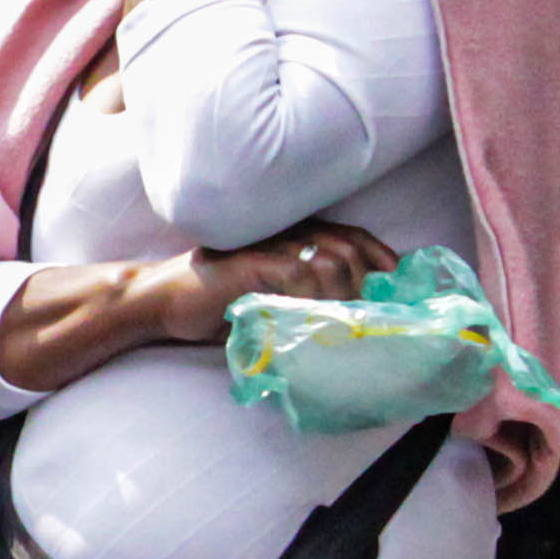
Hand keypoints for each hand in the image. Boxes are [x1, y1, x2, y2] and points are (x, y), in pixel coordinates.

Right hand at [144, 218, 396, 343]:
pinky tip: (308, 318)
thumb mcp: (272, 300)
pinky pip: (298, 273)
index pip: (354, 237)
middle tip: (364, 320)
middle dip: (367, 286)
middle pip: (351, 249)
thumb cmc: (219, 303)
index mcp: (295, 236)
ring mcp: (268, 245)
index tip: (396, 288)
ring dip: (344, 297)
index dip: (381, 259)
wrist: (163, 301)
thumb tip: (351, 325)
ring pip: (333, 261)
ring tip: (340, 325)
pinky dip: (312, 297)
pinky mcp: (250, 261)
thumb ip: (307, 301)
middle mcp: (286, 233)